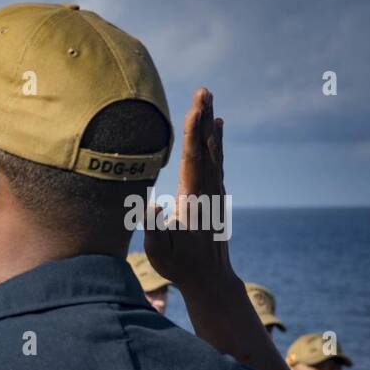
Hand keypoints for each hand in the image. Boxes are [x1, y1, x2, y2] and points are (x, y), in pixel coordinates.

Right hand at [144, 87, 229, 292]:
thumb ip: (155, 229)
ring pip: (214, 153)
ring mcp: (214, 193)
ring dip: (211, 127)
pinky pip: (217, 162)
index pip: (193, 160)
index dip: (193, 134)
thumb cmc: (179, 266)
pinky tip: (216, 132)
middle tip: (204, 91)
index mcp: (193, 201)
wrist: (209, 278)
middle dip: (203, 119)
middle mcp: (208, 192)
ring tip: (210, 103)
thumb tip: (153, 204)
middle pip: (206, 149)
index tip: (194, 110)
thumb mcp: (159, 252)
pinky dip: (216, 143)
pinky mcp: (215, 197)